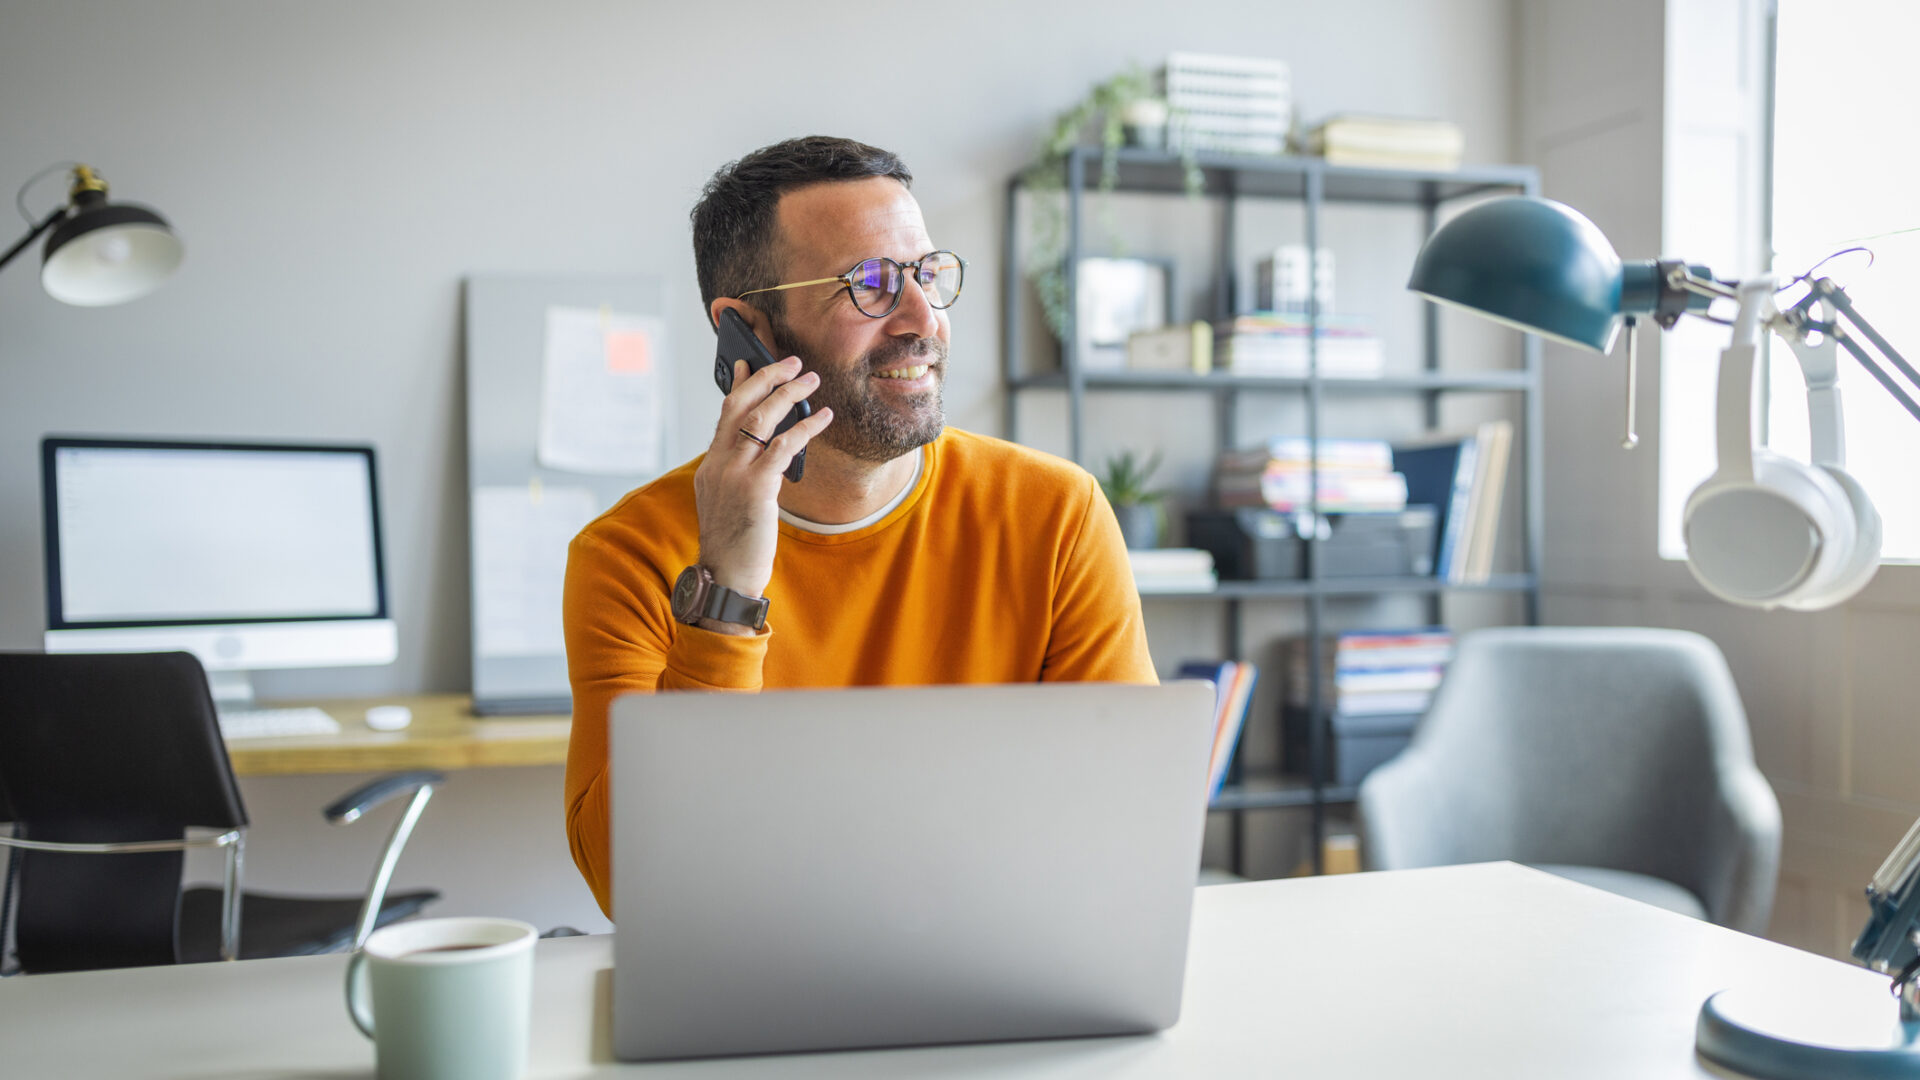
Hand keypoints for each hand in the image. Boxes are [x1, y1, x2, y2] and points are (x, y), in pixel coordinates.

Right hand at [691, 356, 832, 610]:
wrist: (726, 578)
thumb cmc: (735, 545)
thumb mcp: (731, 502)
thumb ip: (741, 474)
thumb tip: (767, 453)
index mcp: (711, 466)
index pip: (724, 415)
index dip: (739, 385)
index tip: (749, 361)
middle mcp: (718, 464)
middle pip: (739, 406)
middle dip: (766, 378)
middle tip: (791, 361)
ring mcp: (734, 475)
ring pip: (760, 419)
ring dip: (788, 394)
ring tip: (811, 380)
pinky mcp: (755, 488)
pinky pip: (782, 447)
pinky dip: (805, 427)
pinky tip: (824, 418)